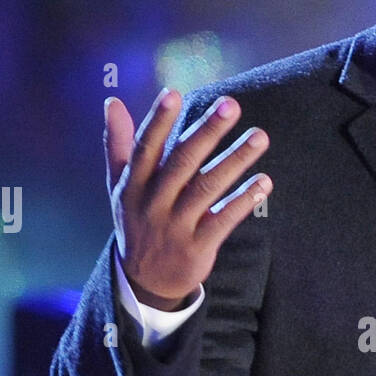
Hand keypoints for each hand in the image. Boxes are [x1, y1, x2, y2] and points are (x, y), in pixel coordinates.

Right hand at [104, 88, 271, 309]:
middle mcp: (153, 203)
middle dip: (206, 132)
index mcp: (133, 186)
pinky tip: (263, 181)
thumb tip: (112, 103)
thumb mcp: (121, 187)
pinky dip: (243, 200)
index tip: (173, 93)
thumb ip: (119, 145)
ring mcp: (176, 226)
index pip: (146, 148)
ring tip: (259, 137)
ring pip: (208, 188)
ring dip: (235, 160)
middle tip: (230, 105)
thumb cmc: (137, 223)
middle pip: (182, 163)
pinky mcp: (198, 247)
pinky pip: (223, 220)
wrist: (145, 282)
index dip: (158, 121)